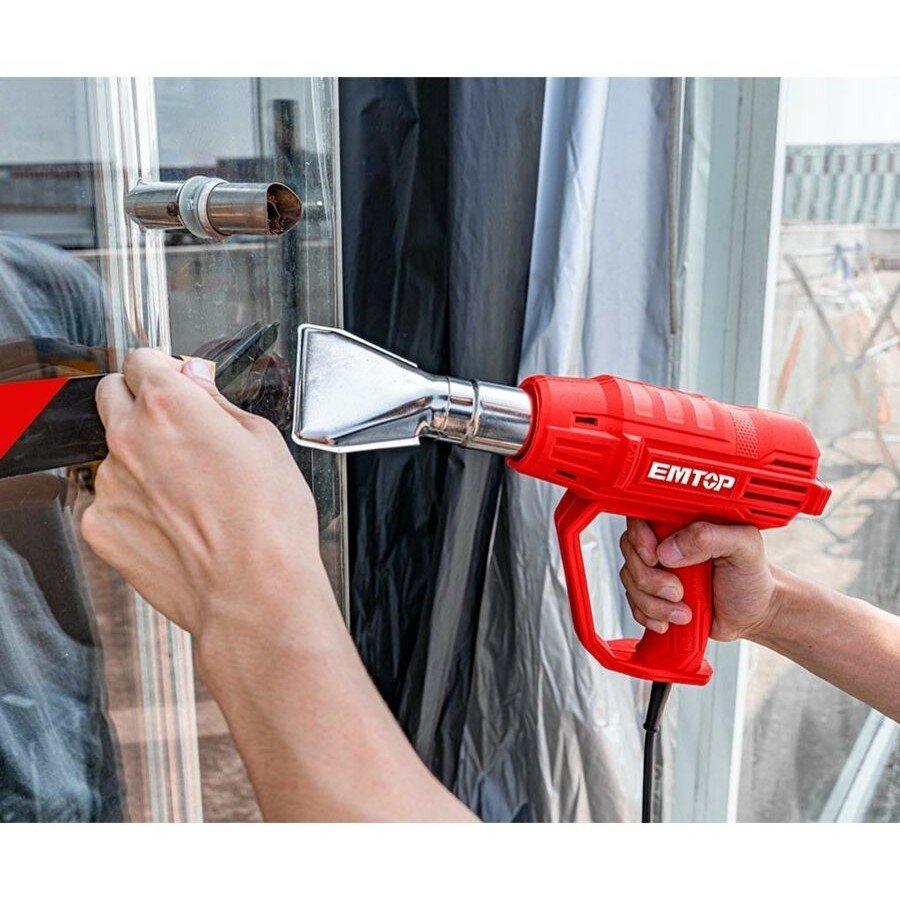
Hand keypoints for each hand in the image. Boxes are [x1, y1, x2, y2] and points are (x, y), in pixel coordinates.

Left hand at [82, 349, 340, 653]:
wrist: (254, 593)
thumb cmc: (270, 524)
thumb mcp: (264, 441)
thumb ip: (218, 403)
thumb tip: (196, 382)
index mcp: (170, 405)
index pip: (140, 359)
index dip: (163, 368)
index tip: (175, 381)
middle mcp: (128, 438)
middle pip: (111, 395)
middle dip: (139, 400)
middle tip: (177, 428)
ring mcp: (109, 485)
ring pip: (113, 453)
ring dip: (139, 459)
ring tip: (188, 492)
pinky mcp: (100, 527)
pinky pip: (108, 500)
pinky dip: (133, 504)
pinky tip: (173, 522)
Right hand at [618, 518, 779, 641]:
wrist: (756, 613)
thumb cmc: (752, 576)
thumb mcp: (744, 547)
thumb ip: (709, 537)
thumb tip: (670, 548)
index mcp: (683, 522)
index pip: (642, 517)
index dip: (639, 537)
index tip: (654, 557)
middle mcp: (665, 542)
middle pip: (631, 552)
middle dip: (649, 579)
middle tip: (678, 591)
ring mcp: (657, 570)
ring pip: (630, 581)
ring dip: (653, 603)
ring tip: (684, 611)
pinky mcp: (655, 594)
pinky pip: (634, 603)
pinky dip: (649, 616)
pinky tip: (672, 619)